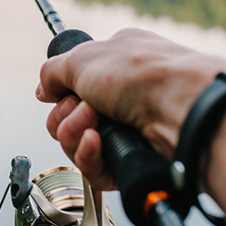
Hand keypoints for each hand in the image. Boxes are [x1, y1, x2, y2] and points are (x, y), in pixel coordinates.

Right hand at [36, 28, 225, 190]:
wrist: (182, 107)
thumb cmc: (142, 74)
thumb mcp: (82, 57)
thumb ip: (52, 72)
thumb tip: (43, 90)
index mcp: (116, 63)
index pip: (73, 84)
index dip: (61, 92)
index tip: (60, 93)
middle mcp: (123, 96)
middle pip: (68, 117)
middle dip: (65, 115)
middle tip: (83, 108)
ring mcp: (128, 129)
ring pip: (77, 144)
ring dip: (73, 133)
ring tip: (93, 124)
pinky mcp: (131, 160)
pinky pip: (93, 168)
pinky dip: (88, 155)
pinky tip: (97, 142)